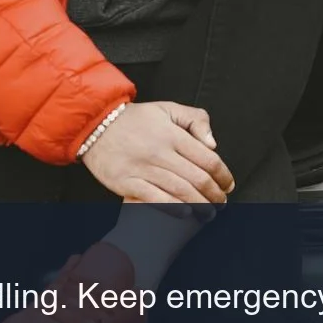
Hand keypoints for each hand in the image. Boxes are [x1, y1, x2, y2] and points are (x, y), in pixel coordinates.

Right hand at [80, 101, 233, 203]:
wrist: (94, 124)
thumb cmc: (133, 119)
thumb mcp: (167, 108)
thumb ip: (195, 119)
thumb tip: (212, 143)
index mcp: (172, 134)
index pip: (208, 159)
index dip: (223, 175)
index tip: (228, 184)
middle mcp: (159, 151)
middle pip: (197, 179)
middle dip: (215, 194)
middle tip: (221, 202)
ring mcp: (143, 168)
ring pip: (180, 191)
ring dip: (200, 206)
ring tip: (209, 213)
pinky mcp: (127, 182)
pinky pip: (155, 199)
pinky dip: (173, 208)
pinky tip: (185, 213)